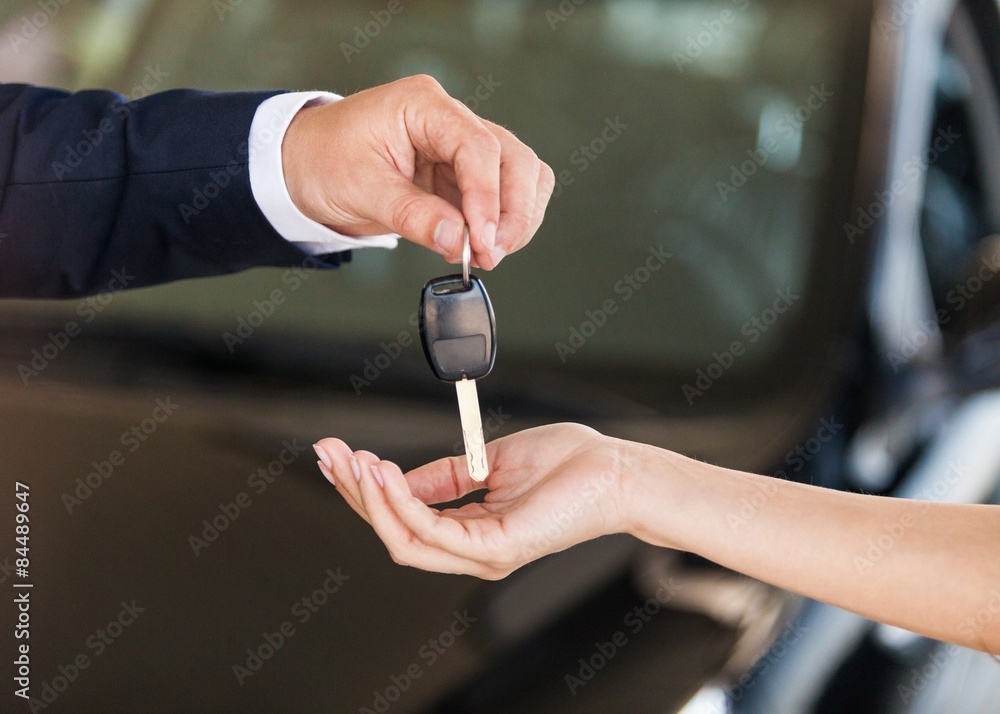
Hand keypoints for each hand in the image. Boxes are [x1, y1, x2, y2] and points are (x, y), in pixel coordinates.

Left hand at [282, 75, 554, 268]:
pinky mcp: (463, 175)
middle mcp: (451, 120)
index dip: (487, 197)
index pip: (478, 147)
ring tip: (489, 253)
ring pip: (521, 175)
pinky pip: (504, 194)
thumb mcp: (361, 189)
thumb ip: (412, 215)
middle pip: (514, 159)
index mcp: (423, 105)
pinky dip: (504, 222)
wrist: (305, 166)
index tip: (481, 240)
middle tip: (491, 254)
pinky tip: (484, 244)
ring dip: (516, 218)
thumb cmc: (324, 160)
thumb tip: (458, 240)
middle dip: (512, 211)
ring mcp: (461, 147)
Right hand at [313, 424, 632, 578]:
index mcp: (473, 529)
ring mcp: (483, 555)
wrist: (617, 469)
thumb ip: (446, 475)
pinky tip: (383, 473)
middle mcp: (473, 549)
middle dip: (354, 493)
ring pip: (403, 538)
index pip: (405, 518)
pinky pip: (433, 532)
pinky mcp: (496, 549)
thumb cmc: (571, 464)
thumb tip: (400, 477)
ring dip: (369, 499)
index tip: (340, 453)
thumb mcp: (490, 461)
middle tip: (327, 454)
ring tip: (350, 461)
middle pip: (393, 531)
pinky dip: (401, 503)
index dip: (366, 488)